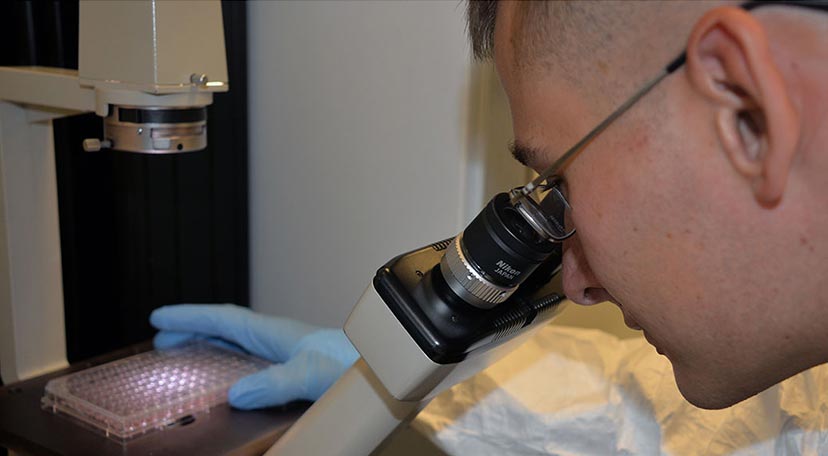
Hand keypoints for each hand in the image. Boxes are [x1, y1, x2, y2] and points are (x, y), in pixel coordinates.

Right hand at [150, 304, 358, 409]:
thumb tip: (237, 393)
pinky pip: (252, 359)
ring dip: (210, 345)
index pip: (223, 319)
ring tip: (186, 355)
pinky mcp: (296, 367)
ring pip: (238, 343)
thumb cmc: (354, 366)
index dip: (190, 317)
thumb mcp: (309, 374)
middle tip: (162, 340)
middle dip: (193, 330)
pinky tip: (232, 379)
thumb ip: (274, 383)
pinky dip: (231, 362)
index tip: (159, 317)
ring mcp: (286, 351)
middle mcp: (278, 339)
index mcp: (274, 333)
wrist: (384, 369)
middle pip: (225, 328)